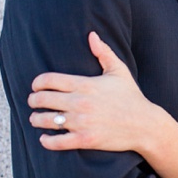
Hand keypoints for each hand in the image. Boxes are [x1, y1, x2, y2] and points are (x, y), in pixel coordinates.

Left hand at [28, 32, 157, 152]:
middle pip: (42, 99)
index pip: (48, 80)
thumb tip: (91, 35)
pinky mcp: (84, 139)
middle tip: (34, 102)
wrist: (145, 124)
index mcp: (85, 84)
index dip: (37, 83)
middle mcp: (80, 102)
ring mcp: (81, 122)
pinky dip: (46, 140)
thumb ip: (104, 52)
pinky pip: (56, 142)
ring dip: (36, 119)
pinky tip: (45, 137)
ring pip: (45, 120)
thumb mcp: (119, 71)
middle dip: (33, 100)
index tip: (36, 86)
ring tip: (36, 118)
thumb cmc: (131, 96)